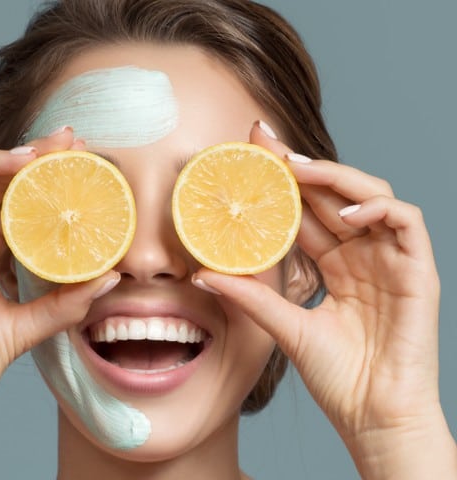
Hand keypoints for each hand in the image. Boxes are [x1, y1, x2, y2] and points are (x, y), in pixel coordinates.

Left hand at [194, 123, 455, 476]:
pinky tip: (344, 213)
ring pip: (369, 196)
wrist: (372, 417)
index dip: (282, 181)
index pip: (307, 210)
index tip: (249, 154)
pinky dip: (377, 208)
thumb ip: (250, 295)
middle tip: (264, 141)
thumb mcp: (284, 326)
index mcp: (335, 263)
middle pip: (333, 194)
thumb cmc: (336, 376)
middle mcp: (362, 254)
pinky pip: (406, 221)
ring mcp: (391, 259)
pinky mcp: (418, 270)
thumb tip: (201, 274)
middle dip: (300, 165)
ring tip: (297, 170)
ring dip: (336, 177)